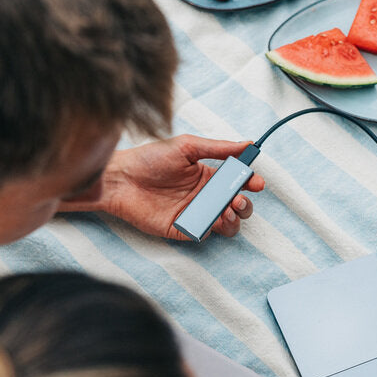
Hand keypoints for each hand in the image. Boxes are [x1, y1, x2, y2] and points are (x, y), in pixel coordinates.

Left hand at [75, 135, 265, 240]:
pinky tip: (209, 218)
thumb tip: (247, 144)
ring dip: (233, 219)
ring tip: (227, 210)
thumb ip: (218, 148)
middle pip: (237, 206)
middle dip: (244, 204)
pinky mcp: (182, 229)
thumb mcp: (187, 146)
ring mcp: (194, 213)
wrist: (120, 179)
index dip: (250, 183)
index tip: (256, 183)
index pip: (237, 182)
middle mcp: (204, 196)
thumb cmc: (149, 158)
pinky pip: (205, 232)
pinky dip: (212, 227)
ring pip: (226, 223)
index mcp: (207, 176)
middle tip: (238, 199)